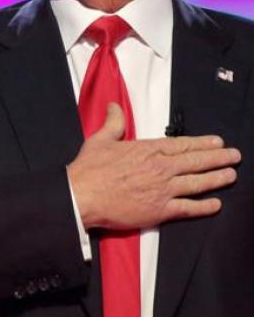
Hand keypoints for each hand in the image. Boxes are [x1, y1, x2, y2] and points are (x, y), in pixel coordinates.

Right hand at [67, 103, 240, 229]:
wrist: (81, 195)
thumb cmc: (89, 169)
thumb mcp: (100, 139)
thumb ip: (113, 122)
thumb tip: (114, 106)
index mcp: (147, 150)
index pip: (181, 145)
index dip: (201, 143)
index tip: (216, 142)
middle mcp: (160, 168)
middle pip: (196, 162)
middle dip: (218, 158)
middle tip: (234, 156)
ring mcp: (162, 190)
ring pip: (198, 183)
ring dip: (217, 179)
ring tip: (231, 175)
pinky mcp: (159, 210)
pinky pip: (188, 208)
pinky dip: (204, 206)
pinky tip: (216, 204)